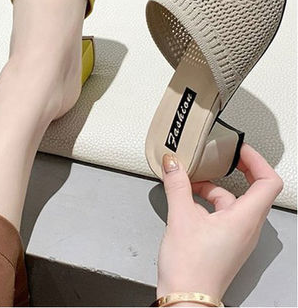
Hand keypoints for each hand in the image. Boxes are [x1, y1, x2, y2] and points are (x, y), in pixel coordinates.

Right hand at [157, 144, 282, 303]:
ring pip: (232, 202)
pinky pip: (222, 214)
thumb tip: (174, 164)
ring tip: (188, 182)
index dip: (257, 161)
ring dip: (213, 188)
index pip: (268, 182)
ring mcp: (237, 237)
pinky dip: (207, 203)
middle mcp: (247, 228)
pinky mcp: (225, 242)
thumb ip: (177, 185)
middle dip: (235, 171)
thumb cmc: (190, 267)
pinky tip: (187, 202)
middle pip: (252, 190)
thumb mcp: (180, 217)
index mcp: (245, 219)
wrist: (186, 299)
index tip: (240, 149)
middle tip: (220, 158)